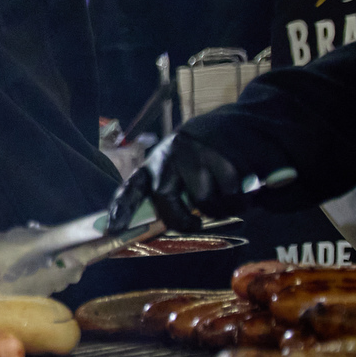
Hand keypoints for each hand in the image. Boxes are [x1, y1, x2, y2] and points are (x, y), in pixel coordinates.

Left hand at [110, 130, 247, 234]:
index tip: (115, 228)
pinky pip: (230, 196)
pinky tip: (240, 195)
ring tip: (223, 201)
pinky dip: (238, 204)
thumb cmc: (198, 161)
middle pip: (166, 198)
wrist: (232, 128)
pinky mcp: (223, 157)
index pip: (131, 187)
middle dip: (182, 219)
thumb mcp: (173, 170)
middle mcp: (169, 158)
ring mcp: (195, 156)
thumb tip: (160, 226)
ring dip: (217, 210)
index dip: (121, 209)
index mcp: (153, 164)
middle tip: (194, 224)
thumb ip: (166, 193)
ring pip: (203, 201)